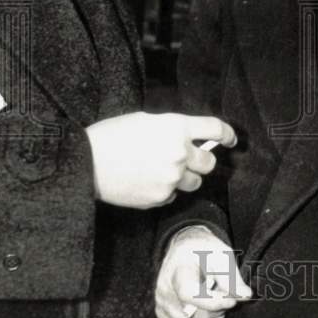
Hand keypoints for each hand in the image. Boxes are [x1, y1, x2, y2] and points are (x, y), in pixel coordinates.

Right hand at [86, 112, 235, 208]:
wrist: (86, 163)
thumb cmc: (111, 136)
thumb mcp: (145, 120)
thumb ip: (171, 128)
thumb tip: (188, 137)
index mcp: (176, 127)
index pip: (215, 129)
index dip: (228, 134)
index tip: (231, 140)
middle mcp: (179, 153)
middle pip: (209, 162)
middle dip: (201, 160)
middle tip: (187, 159)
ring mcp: (171, 178)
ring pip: (195, 182)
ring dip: (184, 177)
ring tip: (161, 171)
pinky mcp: (160, 198)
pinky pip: (174, 196)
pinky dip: (166, 190)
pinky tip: (146, 181)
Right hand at [155, 227, 251, 317]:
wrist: (185, 249)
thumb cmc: (204, 250)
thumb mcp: (221, 255)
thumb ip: (232, 277)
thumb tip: (245, 296)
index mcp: (178, 271)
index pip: (190, 295)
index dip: (214, 302)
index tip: (232, 300)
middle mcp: (164, 291)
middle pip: (195, 315)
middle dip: (218, 310)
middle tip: (227, 298)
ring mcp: (162, 306)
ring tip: (219, 307)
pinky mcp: (164, 317)